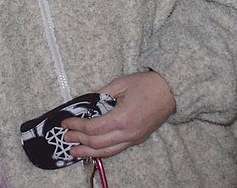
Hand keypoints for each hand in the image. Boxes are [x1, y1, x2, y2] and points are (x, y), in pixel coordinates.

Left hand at [61, 71, 176, 158]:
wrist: (170, 91)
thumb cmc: (145, 84)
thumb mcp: (119, 84)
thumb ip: (100, 95)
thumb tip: (84, 102)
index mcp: (122, 118)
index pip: (93, 128)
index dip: (77, 126)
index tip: (65, 123)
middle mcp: (128, 133)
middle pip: (98, 143)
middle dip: (79, 140)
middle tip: (65, 137)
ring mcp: (134, 138)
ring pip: (108, 151)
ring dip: (89, 152)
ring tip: (74, 152)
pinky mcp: (138, 139)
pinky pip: (117, 149)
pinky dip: (102, 151)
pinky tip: (93, 150)